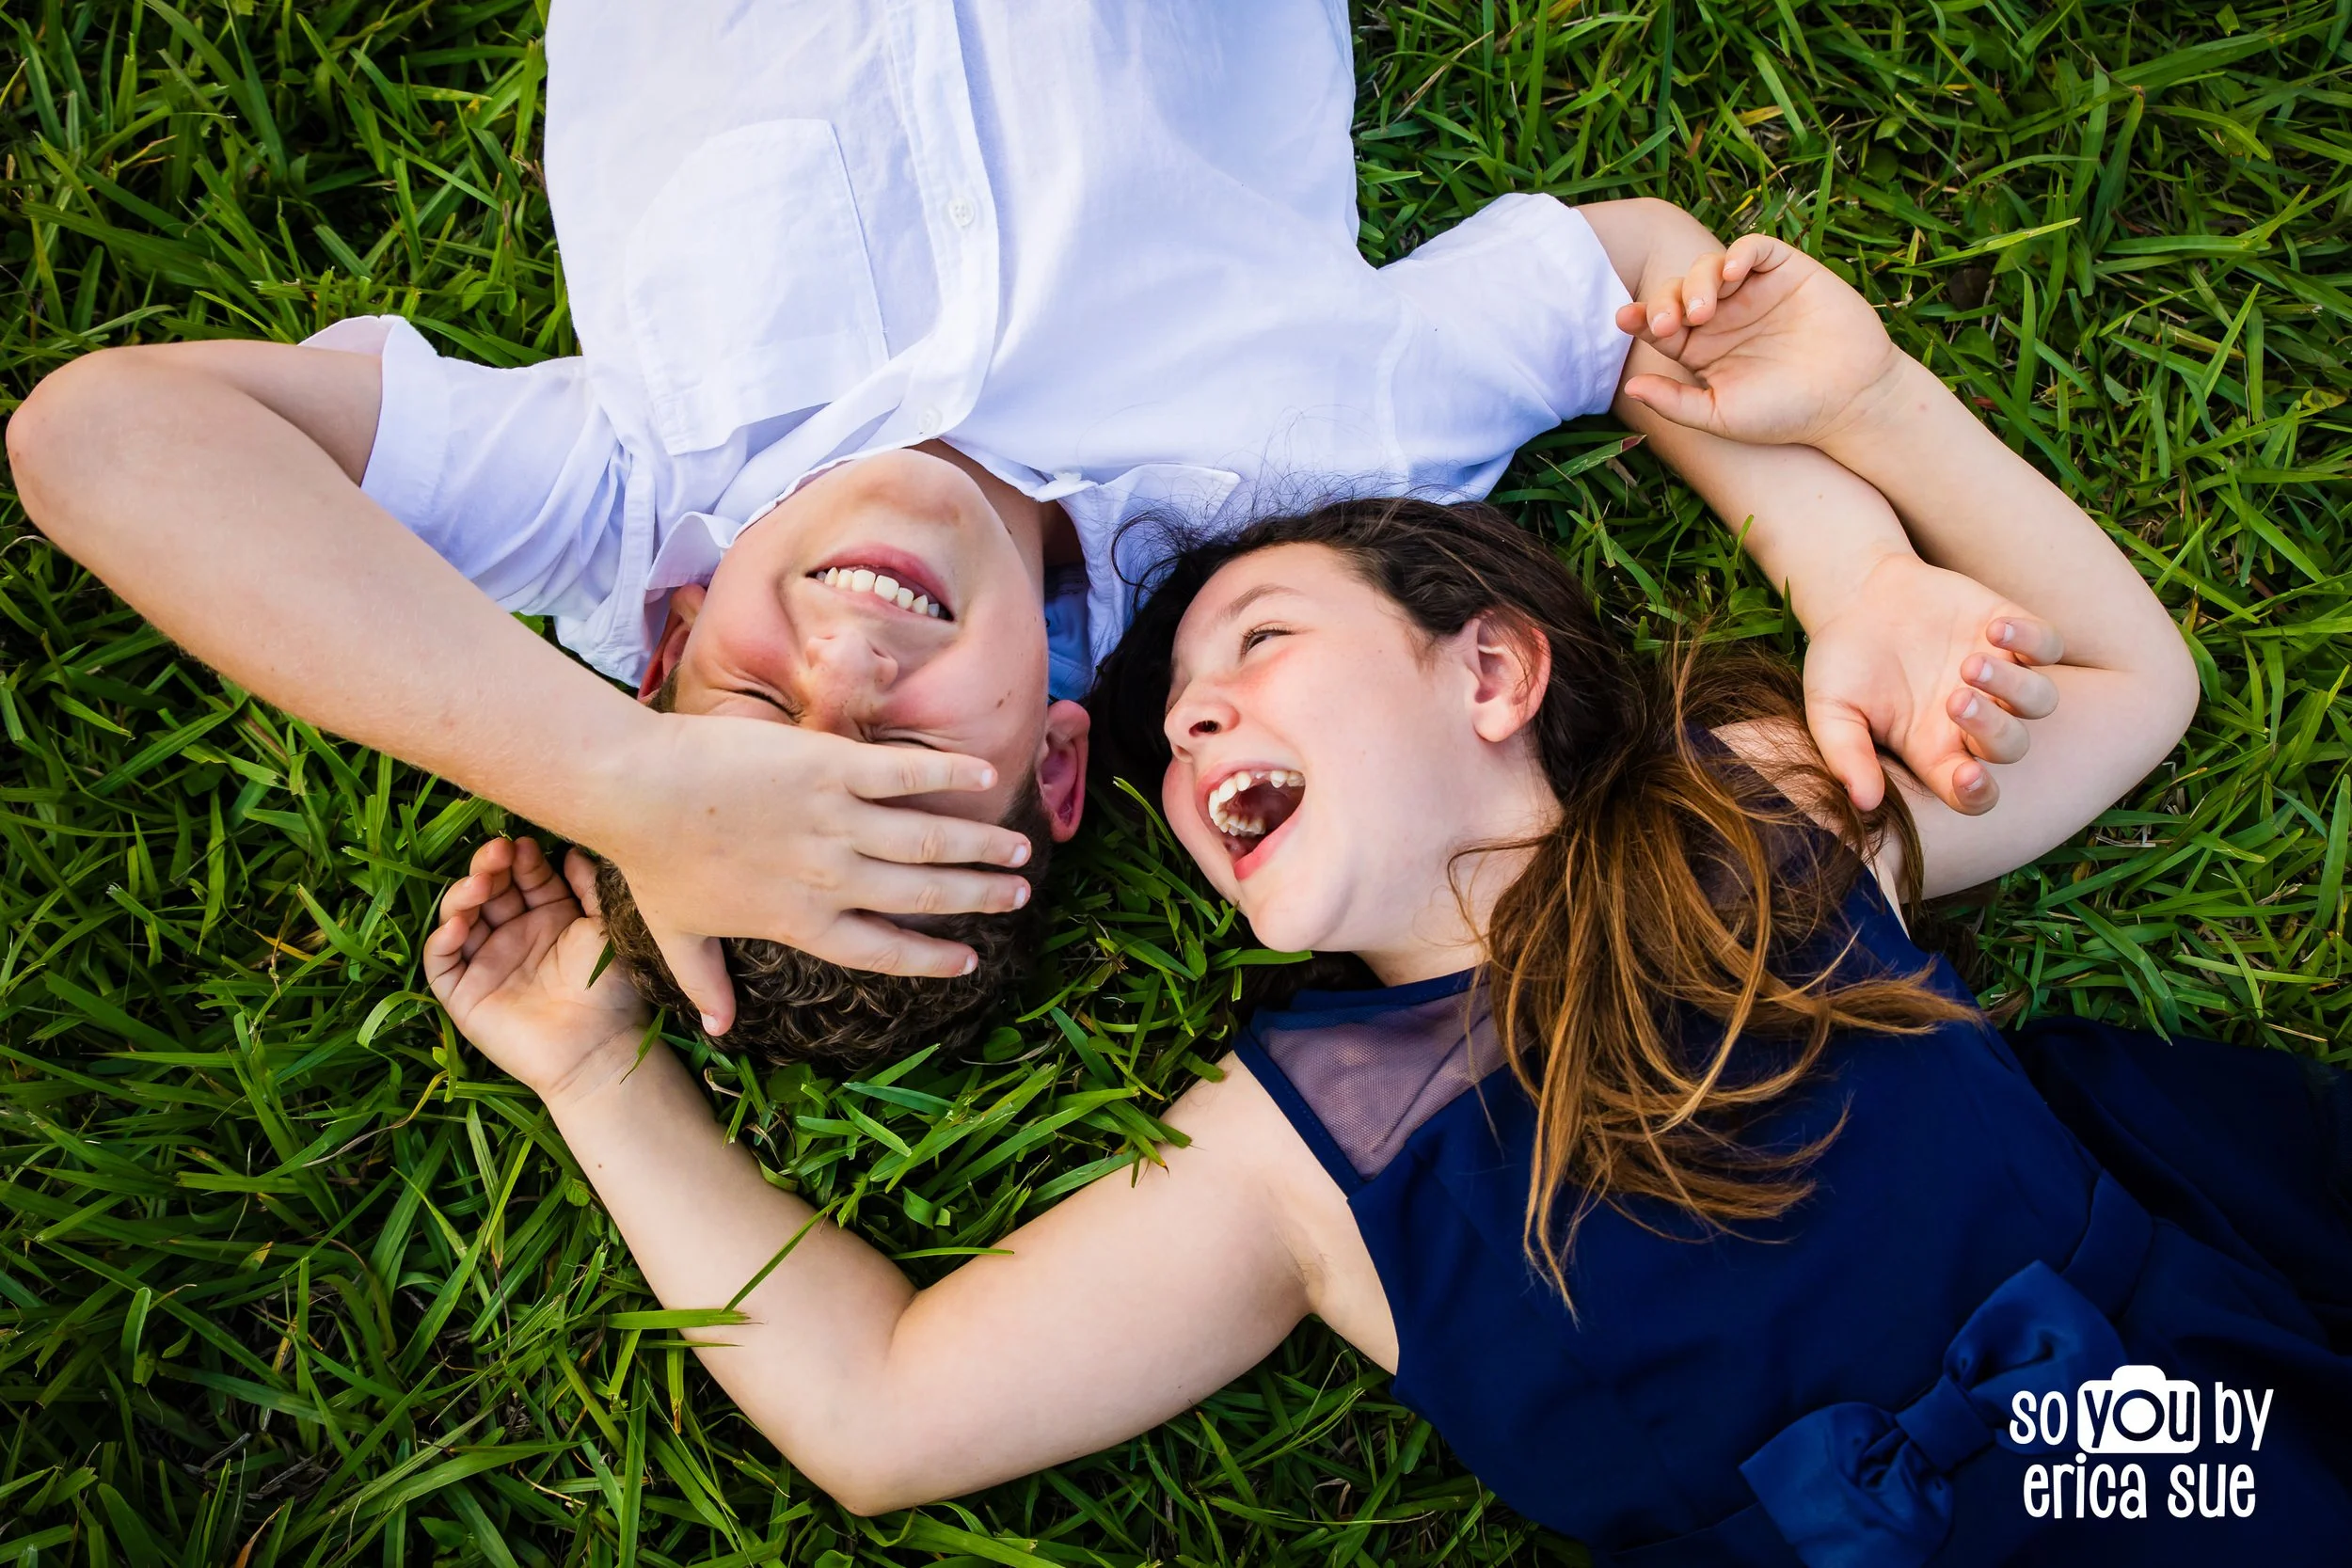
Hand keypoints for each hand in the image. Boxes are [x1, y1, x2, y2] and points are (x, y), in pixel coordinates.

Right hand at [424, 837, 649, 1102]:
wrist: (599, 1048)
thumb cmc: (611, 989)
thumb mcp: (605, 928)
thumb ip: (590, 889)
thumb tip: (572, 851)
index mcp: (548, 918)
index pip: (523, 877)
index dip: (521, 859)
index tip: (524, 844)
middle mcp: (514, 936)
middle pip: (488, 891)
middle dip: (488, 867)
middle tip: (497, 852)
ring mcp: (486, 964)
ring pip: (459, 918)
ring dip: (463, 895)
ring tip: (480, 883)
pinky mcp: (464, 995)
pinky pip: (442, 963)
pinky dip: (442, 940)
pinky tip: (459, 923)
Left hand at [599, 715, 1035, 1032]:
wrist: (635, 790)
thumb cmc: (651, 861)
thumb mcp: (677, 933)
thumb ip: (705, 983)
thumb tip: (718, 1031)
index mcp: (800, 921)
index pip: (882, 949)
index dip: (930, 957)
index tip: (968, 959)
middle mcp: (829, 877)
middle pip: (923, 893)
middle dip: (978, 897)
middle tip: (1019, 895)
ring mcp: (833, 820)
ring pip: (928, 839)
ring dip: (980, 845)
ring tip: (1019, 851)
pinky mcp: (831, 766)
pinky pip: (905, 774)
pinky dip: (949, 774)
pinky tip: (987, 774)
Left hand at [1615, 234, 1904, 448]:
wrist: (1849, 401)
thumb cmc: (1785, 415)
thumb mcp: (1721, 415)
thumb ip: (1675, 402)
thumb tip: (1629, 387)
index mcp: (1700, 347)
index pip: (1659, 323)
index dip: (1640, 317)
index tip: (1626, 319)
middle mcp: (1722, 316)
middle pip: (1678, 291)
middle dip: (1666, 301)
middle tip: (1669, 324)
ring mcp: (1752, 291)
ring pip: (1710, 266)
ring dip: (1698, 281)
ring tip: (1704, 310)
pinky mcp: (1786, 271)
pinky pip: (1755, 249)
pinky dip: (1740, 252)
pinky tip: (1732, 271)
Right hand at [1801, 554, 2063, 813]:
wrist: (1859, 595)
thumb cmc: (1842, 661)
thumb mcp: (1830, 710)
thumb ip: (1846, 755)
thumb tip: (1865, 802)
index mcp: (1933, 747)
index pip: (1970, 791)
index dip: (1978, 793)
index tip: (1966, 775)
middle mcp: (1974, 719)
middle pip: (2012, 746)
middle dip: (1992, 728)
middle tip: (1956, 699)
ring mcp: (1998, 675)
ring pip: (2040, 700)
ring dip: (2014, 687)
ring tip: (1971, 663)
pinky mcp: (2011, 632)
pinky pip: (2048, 646)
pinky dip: (2034, 641)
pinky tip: (1994, 630)